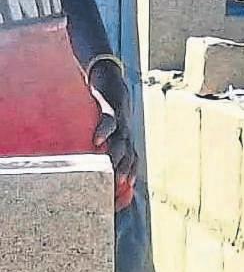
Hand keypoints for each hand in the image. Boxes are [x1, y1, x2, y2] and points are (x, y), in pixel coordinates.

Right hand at [88, 62, 136, 210]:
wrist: (110, 80)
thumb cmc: (104, 108)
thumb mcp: (103, 128)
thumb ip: (96, 145)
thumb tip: (83, 161)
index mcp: (124, 139)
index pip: (132, 161)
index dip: (130, 175)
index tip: (124, 191)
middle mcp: (125, 132)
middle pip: (129, 153)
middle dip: (125, 169)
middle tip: (119, 184)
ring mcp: (121, 120)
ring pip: (122, 139)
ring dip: (117, 153)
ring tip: (110, 165)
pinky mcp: (112, 108)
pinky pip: (109, 120)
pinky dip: (104, 130)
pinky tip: (97, 140)